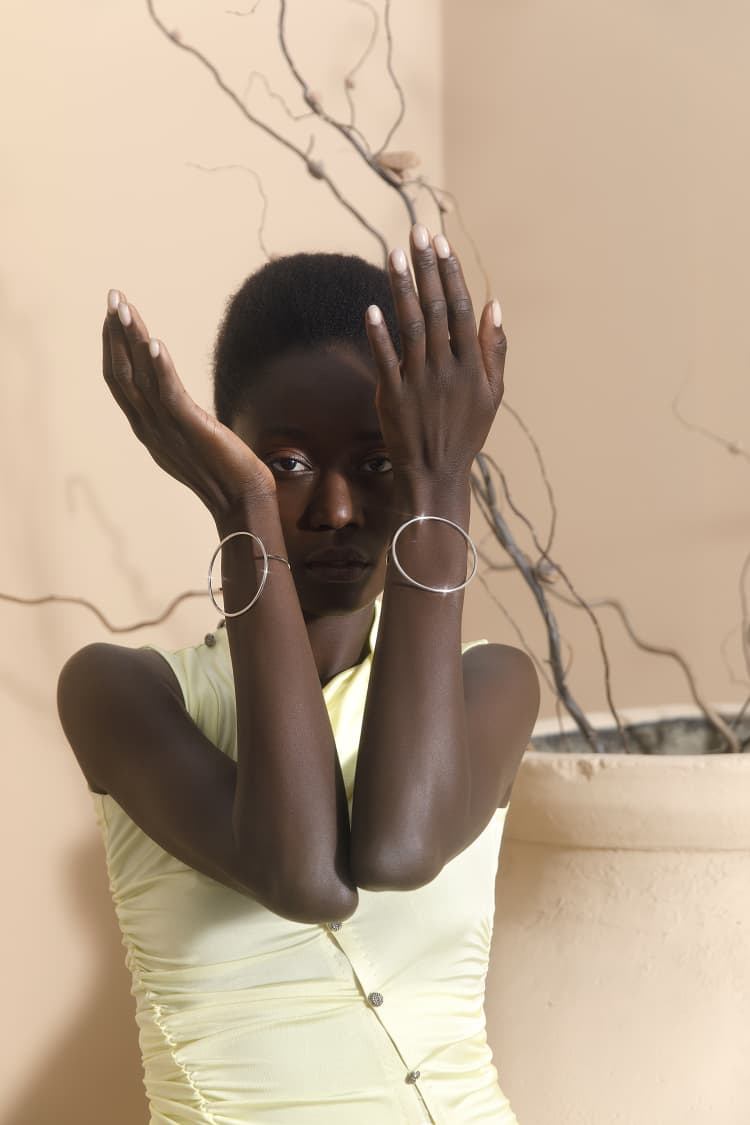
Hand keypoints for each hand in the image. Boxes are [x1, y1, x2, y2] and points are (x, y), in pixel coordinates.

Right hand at [102, 290, 275, 518]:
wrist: (241, 502)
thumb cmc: (221, 470)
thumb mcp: (187, 439)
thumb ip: (173, 416)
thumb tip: (172, 395)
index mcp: (146, 427)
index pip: (120, 380)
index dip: (112, 346)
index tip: (113, 314)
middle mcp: (149, 427)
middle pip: (122, 373)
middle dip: (116, 333)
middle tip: (113, 297)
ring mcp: (168, 430)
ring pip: (140, 379)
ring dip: (131, 340)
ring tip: (125, 309)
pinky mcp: (192, 430)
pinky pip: (170, 395)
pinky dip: (160, 368)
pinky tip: (155, 343)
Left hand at [364, 225, 505, 486]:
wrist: (436, 473)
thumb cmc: (465, 432)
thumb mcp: (492, 394)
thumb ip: (494, 349)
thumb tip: (495, 305)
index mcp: (472, 365)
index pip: (462, 309)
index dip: (451, 274)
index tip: (441, 243)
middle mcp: (447, 369)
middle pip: (437, 309)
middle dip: (427, 268)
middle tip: (417, 232)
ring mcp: (420, 382)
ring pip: (411, 327)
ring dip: (402, 289)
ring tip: (394, 254)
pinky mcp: (394, 397)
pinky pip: (386, 360)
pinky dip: (379, 335)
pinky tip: (371, 308)